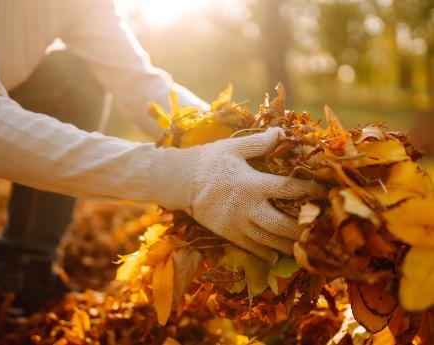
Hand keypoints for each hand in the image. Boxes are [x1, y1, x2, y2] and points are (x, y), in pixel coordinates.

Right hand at [151, 128, 325, 261]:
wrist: (180, 181)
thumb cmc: (209, 161)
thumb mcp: (233, 147)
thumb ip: (259, 143)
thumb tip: (282, 132)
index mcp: (252, 184)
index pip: (288, 189)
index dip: (309, 191)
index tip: (324, 192)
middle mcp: (248, 208)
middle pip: (283, 224)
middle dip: (303, 228)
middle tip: (320, 228)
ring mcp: (238, 224)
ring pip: (270, 241)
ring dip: (289, 244)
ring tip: (305, 245)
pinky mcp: (229, 234)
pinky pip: (252, 248)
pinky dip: (267, 253)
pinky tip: (278, 255)